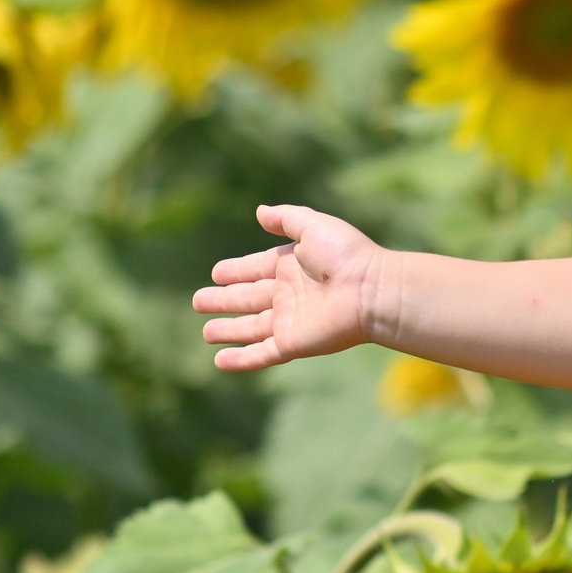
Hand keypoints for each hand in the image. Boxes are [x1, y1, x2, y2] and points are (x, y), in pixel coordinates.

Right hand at [194, 205, 383, 371]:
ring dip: (228, 330)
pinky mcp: (292, 343)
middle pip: (248, 298)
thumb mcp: (314, 226)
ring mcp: (290, 321)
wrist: (372, 291)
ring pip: (251, 328)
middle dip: (224, 299)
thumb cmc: (347, 256)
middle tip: (199, 300)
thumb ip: (287, 218)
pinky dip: (240, 359)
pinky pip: (261, 354)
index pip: (256, 268)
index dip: (236, 271)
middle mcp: (289, 294)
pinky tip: (220, 361)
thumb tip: (260, 211)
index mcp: (292, 265)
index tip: (216, 273)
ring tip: (206, 331)